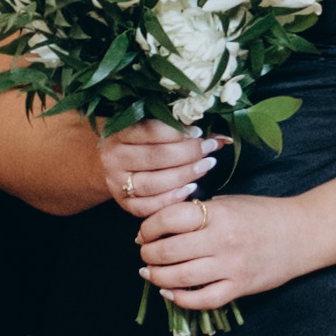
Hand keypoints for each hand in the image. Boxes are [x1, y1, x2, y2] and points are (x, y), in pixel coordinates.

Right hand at [100, 127, 216, 219]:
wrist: (116, 163)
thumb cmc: (141, 141)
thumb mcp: (153, 128)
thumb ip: (182, 129)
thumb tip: (222, 136)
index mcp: (117, 132)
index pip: (149, 130)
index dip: (178, 132)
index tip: (199, 132)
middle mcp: (113, 158)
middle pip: (155, 157)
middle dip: (187, 153)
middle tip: (209, 149)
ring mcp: (116, 183)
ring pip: (153, 184)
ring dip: (184, 176)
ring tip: (205, 166)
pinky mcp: (123, 204)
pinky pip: (148, 207)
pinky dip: (171, 199)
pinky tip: (190, 189)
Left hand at [133, 182, 311, 322]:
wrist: (302, 234)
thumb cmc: (265, 214)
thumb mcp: (231, 203)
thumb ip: (200, 213)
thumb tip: (164, 224)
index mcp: (219, 214)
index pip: (170, 219)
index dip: (149, 227)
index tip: (144, 232)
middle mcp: (222, 241)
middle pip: (169, 251)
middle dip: (149, 254)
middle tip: (144, 253)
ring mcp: (231, 267)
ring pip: (181, 278)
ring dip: (158, 277)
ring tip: (149, 273)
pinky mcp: (240, 288)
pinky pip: (204, 299)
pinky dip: (181, 299)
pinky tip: (170, 293)